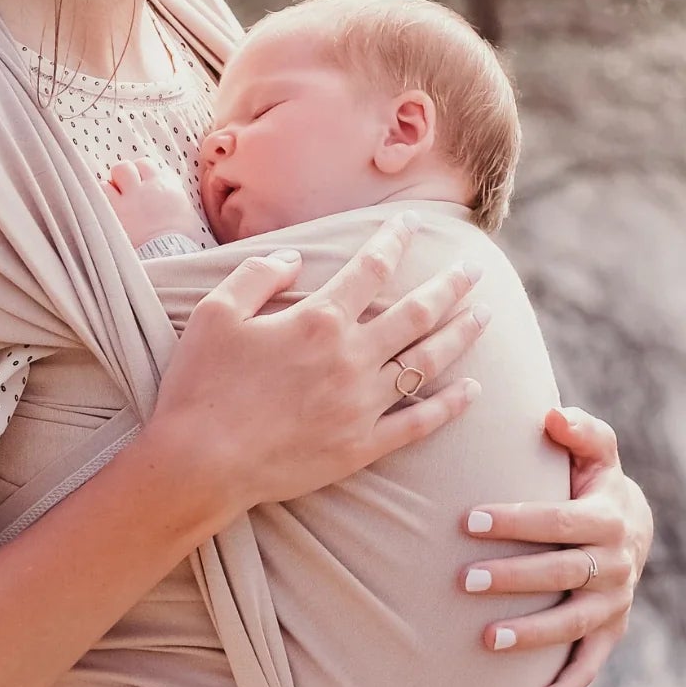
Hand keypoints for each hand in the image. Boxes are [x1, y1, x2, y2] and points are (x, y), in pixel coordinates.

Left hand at [101, 157, 202, 247]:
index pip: (147, 166)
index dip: (139, 175)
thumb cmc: (181, 244)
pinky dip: (102, 194)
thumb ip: (174, 201)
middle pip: (131, 165)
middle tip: (124, 193)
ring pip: (118, 170)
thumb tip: (166, 198)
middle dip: (125, 176)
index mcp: (168, 188)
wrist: (169, 258)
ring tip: (114, 199)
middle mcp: (150, 187)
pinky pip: (103, 187)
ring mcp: (132, 196)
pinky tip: (105, 207)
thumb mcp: (186, 217)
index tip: (138, 187)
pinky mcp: (116, 209)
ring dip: (114, 183)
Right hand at [144, 212, 490, 520]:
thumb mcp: (215, 313)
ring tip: (485, 316)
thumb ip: (259, 276)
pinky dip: (451, 405)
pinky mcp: (362, 447)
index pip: (370, 268)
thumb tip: (297, 260)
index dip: (394, 241)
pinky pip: (419, 423)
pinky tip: (473, 390)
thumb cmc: (200, 386)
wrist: (200, 464)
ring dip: (460, 335)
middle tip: (474, 269)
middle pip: (416, 312)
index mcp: (319, 320)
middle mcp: (351, 357)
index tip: (411, 223)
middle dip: (450, 285)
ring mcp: (362, 405)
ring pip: (427, 362)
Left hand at [461, 406, 652, 686]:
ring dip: (531, 635)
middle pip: (561, 572)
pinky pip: (589, 666)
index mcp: (608, 517)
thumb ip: (580, 431)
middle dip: (512, 577)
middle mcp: (615, 564)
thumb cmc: (594, 481)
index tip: (469, 519)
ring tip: (486, 640)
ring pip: (572, 624)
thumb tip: (552, 414)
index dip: (516, 519)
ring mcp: (613, 603)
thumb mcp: (597, 451)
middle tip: (462, 579)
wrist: (633, 526)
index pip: (557, 520)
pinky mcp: (609, 632)